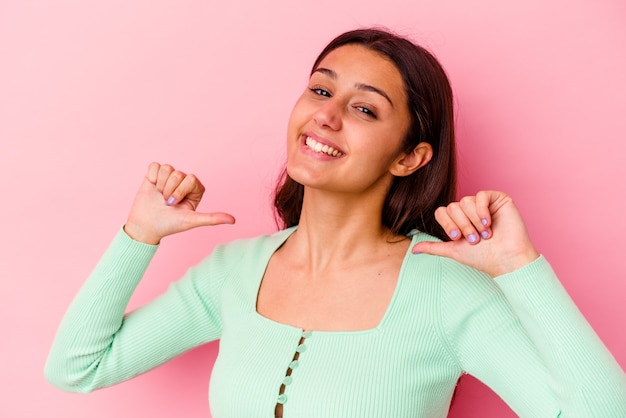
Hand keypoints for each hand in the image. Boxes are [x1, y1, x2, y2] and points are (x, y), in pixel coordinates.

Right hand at [124, 162, 234, 243]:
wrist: (145, 226)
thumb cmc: (170, 224)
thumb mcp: (191, 221)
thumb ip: (212, 218)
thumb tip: (233, 220)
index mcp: (195, 190)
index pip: (191, 178)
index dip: (180, 191)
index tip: (175, 204)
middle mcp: (183, 182)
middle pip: (178, 173)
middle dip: (169, 190)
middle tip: (166, 203)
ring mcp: (169, 177)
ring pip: (167, 168)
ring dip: (160, 185)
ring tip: (159, 197)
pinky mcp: (155, 175)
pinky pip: (155, 166)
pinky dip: (151, 178)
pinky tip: (152, 188)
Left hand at [411, 191, 538, 276]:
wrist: (506, 259)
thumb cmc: (482, 257)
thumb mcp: (453, 251)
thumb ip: (434, 247)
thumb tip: (413, 250)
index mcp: (458, 220)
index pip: (442, 211)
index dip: (447, 224)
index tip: (457, 237)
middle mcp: (469, 210)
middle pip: (453, 206)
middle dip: (462, 225)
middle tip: (475, 239)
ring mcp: (483, 204)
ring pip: (466, 201)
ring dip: (473, 221)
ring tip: (485, 234)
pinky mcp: (498, 199)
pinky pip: (481, 195)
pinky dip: (482, 210)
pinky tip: (489, 222)